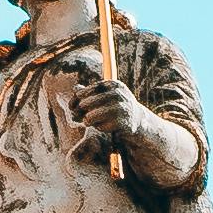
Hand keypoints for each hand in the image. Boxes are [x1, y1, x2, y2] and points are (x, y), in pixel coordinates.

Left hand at [67, 70, 194, 185]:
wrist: (139, 121)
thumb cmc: (116, 107)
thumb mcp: (105, 97)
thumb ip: (90, 92)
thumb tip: (76, 89)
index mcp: (113, 85)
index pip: (87, 90)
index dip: (77, 98)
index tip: (73, 105)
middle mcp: (118, 94)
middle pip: (86, 103)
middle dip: (80, 111)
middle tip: (81, 116)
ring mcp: (121, 108)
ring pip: (91, 116)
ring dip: (88, 120)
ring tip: (89, 122)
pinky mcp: (123, 123)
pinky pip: (101, 127)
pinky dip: (100, 128)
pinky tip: (105, 126)